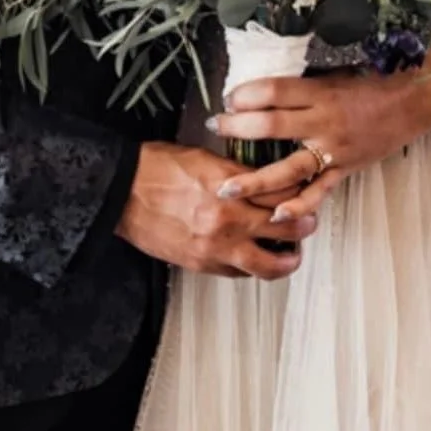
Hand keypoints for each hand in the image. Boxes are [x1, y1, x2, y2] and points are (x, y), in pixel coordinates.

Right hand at [115, 140, 316, 280]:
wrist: (121, 192)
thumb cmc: (156, 168)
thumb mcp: (204, 157)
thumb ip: (236, 172)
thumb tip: (261, 180)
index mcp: (231, 186)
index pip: (284, 192)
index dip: (301, 193)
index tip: (305, 192)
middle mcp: (229, 218)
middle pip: (287, 227)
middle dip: (305, 225)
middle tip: (309, 222)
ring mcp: (217, 245)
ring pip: (270, 264)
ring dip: (288, 259)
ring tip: (292, 254)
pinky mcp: (202, 263)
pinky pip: (239, 272)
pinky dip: (253, 268)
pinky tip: (256, 260)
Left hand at [206, 61, 430, 225]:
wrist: (414, 102)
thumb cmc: (372, 83)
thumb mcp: (334, 75)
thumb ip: (301, 86)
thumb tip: (261, 90)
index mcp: (320, 92)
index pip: (272, 91)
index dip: (244, 94)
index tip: (228, 98)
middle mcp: (324, 121)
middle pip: (271, 126)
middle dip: (237, 128)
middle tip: (214, 127)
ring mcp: (334, 149)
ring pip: (287, 168)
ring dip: (254, 180)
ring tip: (226, 188)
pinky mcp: (344, 170)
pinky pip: (318, 191)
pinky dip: (298, 205)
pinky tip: (276, 215)